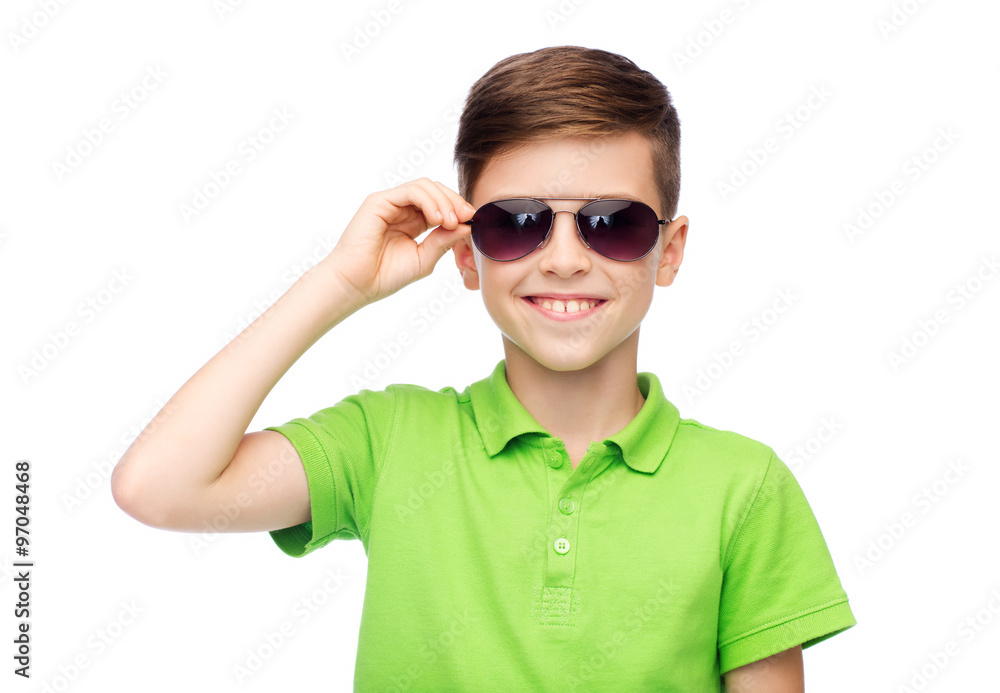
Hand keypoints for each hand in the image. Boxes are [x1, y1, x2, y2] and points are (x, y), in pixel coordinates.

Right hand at [318, 178, 474, 306]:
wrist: (357, 284)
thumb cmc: (385, 276)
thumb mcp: (424, 259)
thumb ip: (443, 241)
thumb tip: (467, 225)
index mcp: (413, 222)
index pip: (441, 204)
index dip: (459, 208)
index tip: (473, 220)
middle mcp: (402, 209)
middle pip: (436, 190)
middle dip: (455, 201)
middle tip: (467, 216)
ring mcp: (390, 203)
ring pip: (425, 186)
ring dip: (444, 201)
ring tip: (450, 221)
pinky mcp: (379, 201)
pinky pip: (411, 191)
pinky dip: (429, 201)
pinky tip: (437, 218)